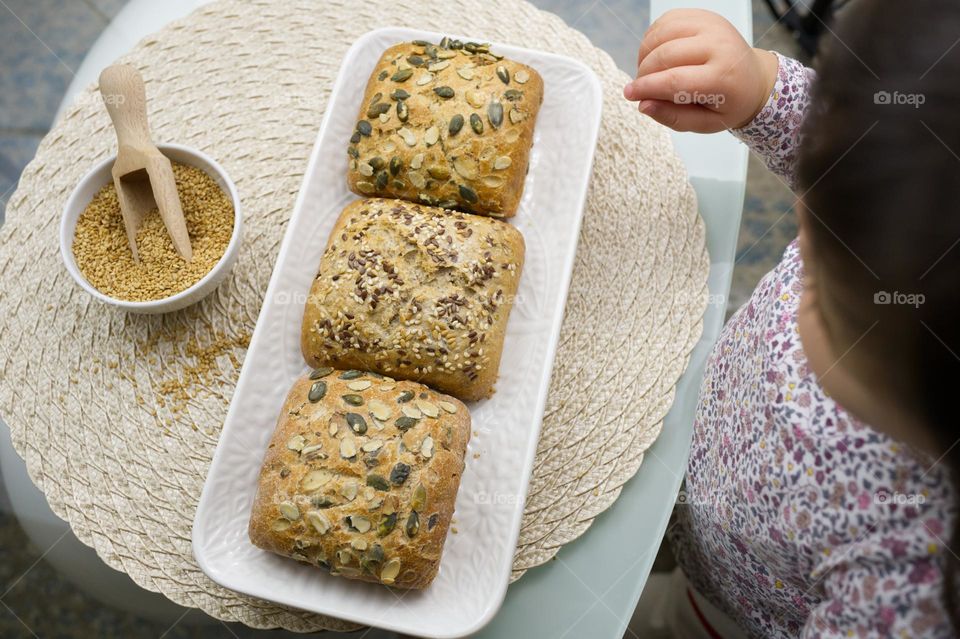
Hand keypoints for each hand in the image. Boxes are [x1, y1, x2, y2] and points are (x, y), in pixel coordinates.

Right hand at [623, 9, 778, 132]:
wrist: (753, 79)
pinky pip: (665, 22)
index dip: (646, 88)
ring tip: (649, 72)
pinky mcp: (702, 15)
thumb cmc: (728, 103)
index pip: (675, 80)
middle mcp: (719, 44)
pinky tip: (656, 54)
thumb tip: (644, 105)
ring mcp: (711, 25)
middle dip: (644, 73)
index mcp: (723, 76)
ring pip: (662, 35)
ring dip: (645, 55)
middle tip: (642, 87)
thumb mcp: (705, 123)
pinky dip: (653, 39)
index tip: (630, 94)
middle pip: (665, 56)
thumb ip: (673, 117)